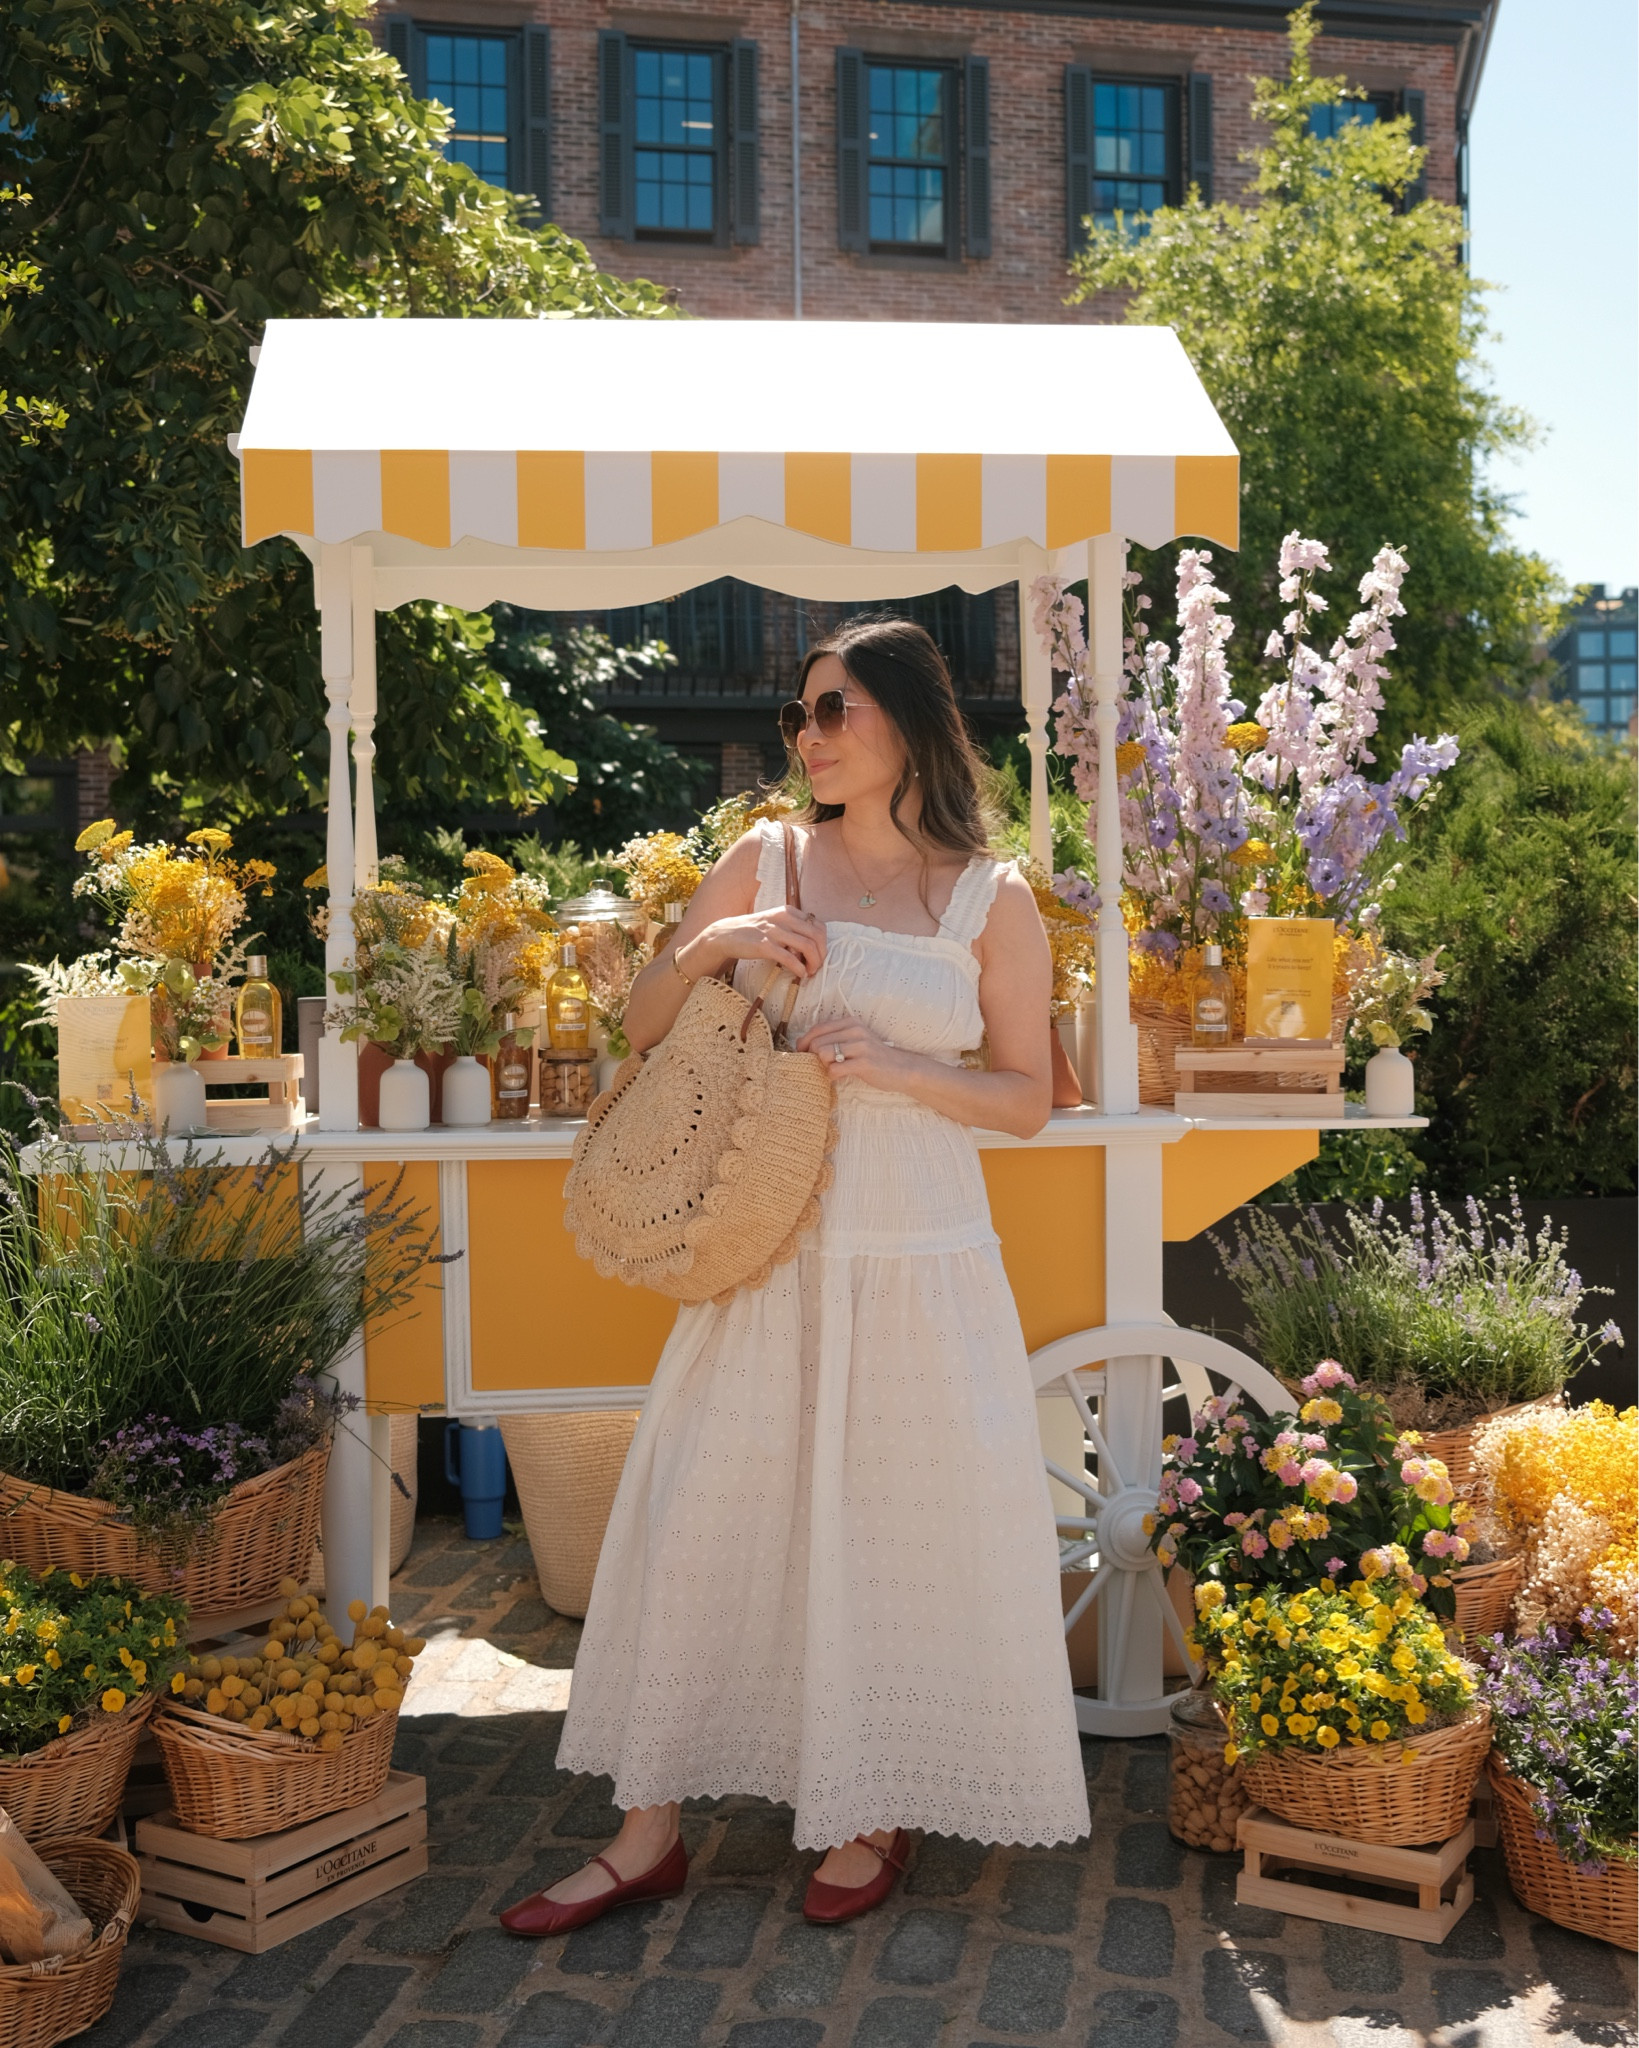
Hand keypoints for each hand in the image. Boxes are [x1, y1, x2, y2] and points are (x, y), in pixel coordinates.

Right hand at [683, 907, 825, 982]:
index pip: (817, 925)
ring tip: (810, 972)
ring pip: (806, 946)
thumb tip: (812, 945)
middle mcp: (783, 918)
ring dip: (813, 962)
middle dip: (821, 954)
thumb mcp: (775, 922)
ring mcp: (774, 931)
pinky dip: (799, 968)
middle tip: (817, 966)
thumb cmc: (754, 931)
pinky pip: (789, 958)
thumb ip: (793, 928)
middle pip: (816, 936)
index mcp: (788, 911)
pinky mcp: (764, 945)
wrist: (727, 934)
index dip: (823, 943)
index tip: (819, 955)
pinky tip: (800, 974)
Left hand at [795, 1016, 905, 1091]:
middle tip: (820, 1065)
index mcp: (851, 1022)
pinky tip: (840, 1076)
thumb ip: (834, 1038)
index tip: (802, 1052)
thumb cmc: (874, 1056)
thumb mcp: (856, 1040)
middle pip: (817, 1042)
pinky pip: (835, 1069)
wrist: (902, 1069)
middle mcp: (855, 1031)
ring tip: (833, 1069)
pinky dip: (832, 1076)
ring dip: (824, 1066)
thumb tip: (804, 1043)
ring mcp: (861, 1046)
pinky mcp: (864, 1063)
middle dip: (813, 1056)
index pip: (818, 1028)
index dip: (804, 1041)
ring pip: (824, 1054)